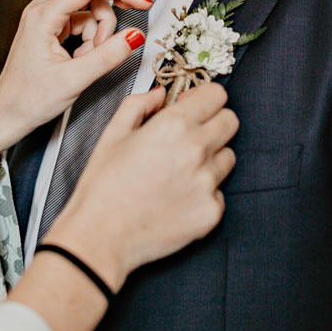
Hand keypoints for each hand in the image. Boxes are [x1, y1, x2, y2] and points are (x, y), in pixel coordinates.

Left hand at [0, 0, 153, 152]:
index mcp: (42, 17)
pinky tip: (87, 54)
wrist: (8, 113)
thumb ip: (106, 57)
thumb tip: (133, 36)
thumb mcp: (74, 81)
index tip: (142, 2)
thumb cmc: (29, 100)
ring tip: (96, 52)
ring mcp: (45, 15)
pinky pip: (80, 13)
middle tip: (128, 6)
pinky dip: (93, 29)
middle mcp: (41, 9)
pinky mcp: (51, 25)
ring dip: (100, 18)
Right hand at [42, 83, 237, 290]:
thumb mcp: (113, 132)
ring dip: (210, 158)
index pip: (217, 95)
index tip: (191, 108)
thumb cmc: (103, 185)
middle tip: (190, 136)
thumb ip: (140, 103)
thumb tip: (161, 94)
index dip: (204, 98)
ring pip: (228, 157)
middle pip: (230, 122)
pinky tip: (177, 198)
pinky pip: (219, 192)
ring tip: (180, 172)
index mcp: (174, 126)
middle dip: (213, 123)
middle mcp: (197, 151)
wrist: (101, 236)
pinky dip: (204, 192)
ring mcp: (208, 183)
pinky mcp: (212, 212)